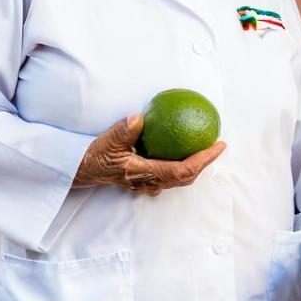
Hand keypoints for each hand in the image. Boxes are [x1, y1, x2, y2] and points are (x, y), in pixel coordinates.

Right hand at [73, 114, 225, 194]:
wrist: (82, 171)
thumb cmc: (95, 156)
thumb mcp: (107, 141)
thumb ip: (124, 130)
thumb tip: (140, 117)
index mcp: (145, 173)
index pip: (183, 170)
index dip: (204, 160)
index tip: (219, 145)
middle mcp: (150, 182)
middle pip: (187, 176)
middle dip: (205, 162)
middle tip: (218, 144)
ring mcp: (148, 184)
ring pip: (180, 177)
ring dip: (195, 164)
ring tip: (205, 146)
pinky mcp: (145, 180)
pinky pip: (170, 173)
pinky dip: (182, 163)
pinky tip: (183, 149)